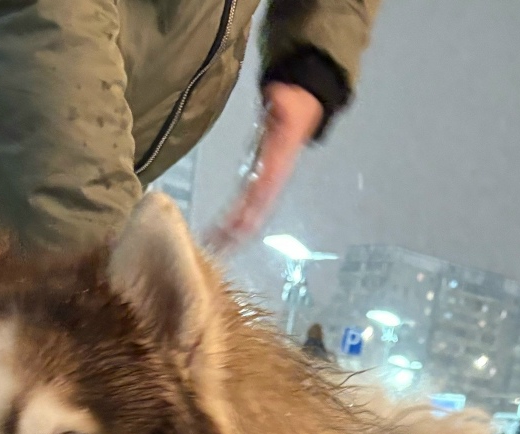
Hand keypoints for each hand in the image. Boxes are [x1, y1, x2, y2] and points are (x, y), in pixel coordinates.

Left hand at [205, 83, 323, 252]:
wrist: (304, 105)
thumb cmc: (292, 102)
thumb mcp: (285, 99)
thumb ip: (280, 101)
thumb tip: (277, 98)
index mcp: (278, 161)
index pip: (262, 189)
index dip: (248, 208)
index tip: (233, 226)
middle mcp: (273, 178)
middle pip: (255, 210)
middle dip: (237, 230)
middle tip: (217, 248)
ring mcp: (268, 182)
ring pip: (252, 213)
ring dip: (234, 232)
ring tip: (215, 247)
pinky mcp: (261, 181)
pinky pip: (249, 206)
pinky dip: (236, 220)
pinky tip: (223, 232)